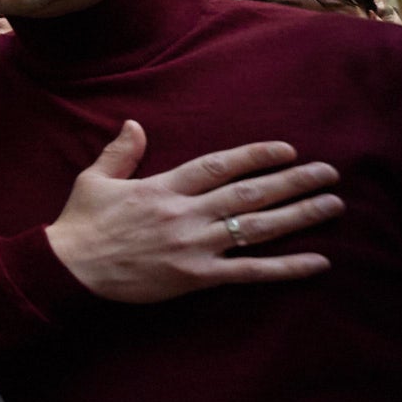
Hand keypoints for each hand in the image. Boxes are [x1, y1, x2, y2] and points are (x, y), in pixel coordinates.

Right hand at [44, 121, 339, 303]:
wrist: (69, 269)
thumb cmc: (81, 223)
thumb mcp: (94, 179)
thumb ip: (121, 153)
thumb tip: (136, 124)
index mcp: (163, 187)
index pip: (218, 166)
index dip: (255, 156)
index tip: (288, 150)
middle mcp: (185, 214)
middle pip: (249, 193)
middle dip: (293, 181)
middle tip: (330, 174)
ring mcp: (194, 246)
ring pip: (257, 227)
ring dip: (299, 216)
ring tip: (332, 206)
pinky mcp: (197, 277)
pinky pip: (250, 272)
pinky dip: (287, 267)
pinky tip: (318, 261)